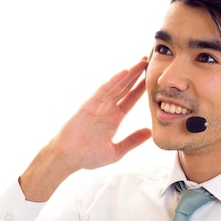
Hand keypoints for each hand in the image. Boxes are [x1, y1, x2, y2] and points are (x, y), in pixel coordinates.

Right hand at [19, 58, 151, 200]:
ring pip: (116, 86)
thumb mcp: (116, 151)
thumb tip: (150, 132)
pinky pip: (103, 91)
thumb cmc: (88, 156)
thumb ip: (133, 141)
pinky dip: (113, 81)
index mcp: (114, 118)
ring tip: (141, 62)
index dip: (141, 89)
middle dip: (136, 75)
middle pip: (125, 88)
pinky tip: (124, 73)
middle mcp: (107, 109)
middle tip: (147, 61)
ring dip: (129, 74)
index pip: (130, 100)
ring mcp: (98, 105)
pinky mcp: (89, 105)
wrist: (68, 158)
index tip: (151, 79)